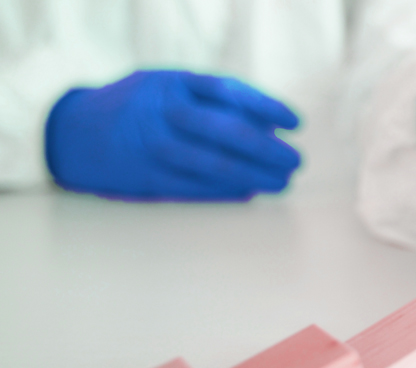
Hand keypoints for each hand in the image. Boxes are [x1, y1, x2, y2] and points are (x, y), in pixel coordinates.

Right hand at [45, 70, 299, 199]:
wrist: (72, 132)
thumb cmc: (135, 105)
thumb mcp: (165, 84)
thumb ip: (208, 97)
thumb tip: (265, 123)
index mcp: (171, 81)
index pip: (229, 91)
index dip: (268, 107)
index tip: (296, 123)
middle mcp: (162, 112)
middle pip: (228, 131)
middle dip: (269, 149)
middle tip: (295, 161)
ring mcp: (152, 147)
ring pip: (215, 164)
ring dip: (256, 176)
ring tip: (281, 183)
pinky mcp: (147, 178)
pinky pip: (195, 188)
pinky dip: (227, 192)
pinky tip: (249, 192)